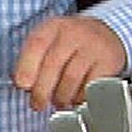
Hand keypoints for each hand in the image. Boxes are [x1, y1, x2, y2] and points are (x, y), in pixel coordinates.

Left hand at [12, 16, 127, 112]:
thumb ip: (33, 60)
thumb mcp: (50, 42)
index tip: (22, 86)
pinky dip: (79, 97)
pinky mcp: (108, 61)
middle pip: (53, 64)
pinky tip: (75, 98)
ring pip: (71, 79)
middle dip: (41, 90)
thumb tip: (22, 85)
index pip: (36, 44)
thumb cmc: (70, 44)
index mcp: (54, 26)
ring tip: (58, 102)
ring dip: (61, 97)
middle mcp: (74, 32)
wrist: (105, 34)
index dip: (26, 67)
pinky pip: (89, 87)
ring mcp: (93, 46)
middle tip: (38, 104)